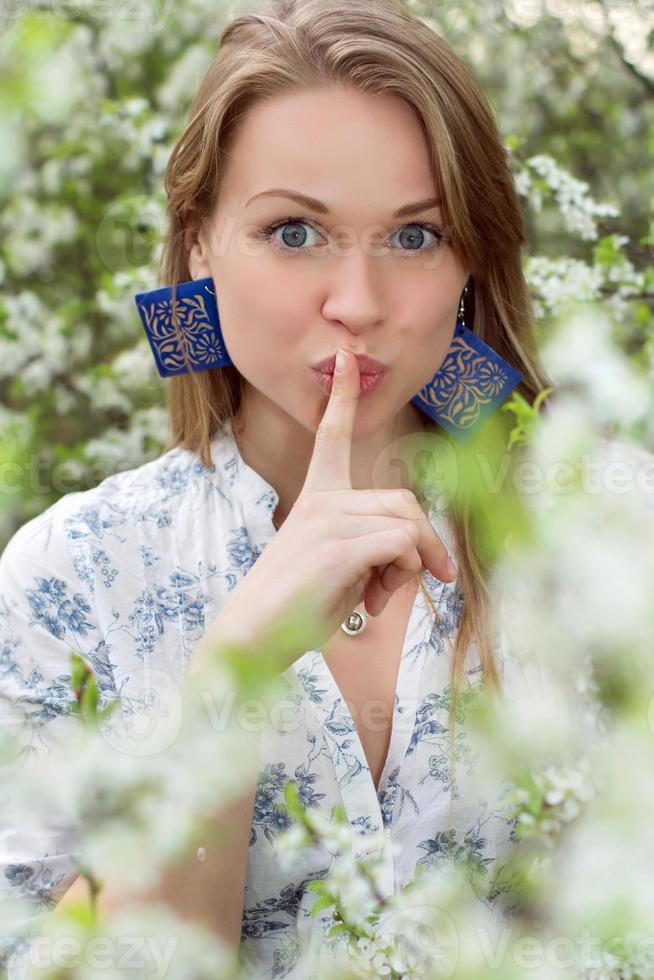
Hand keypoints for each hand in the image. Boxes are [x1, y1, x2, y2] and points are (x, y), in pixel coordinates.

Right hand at [207, 348, 455, 664]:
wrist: (252, 635)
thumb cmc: (297, 605)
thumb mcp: (343, 567)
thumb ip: (377, 547)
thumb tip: (421, 555)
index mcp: (317, 498)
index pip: (332, 436)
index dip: (343, 398)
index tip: (348, 356)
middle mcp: (322, 500)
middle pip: (404, 500)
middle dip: (423, 545)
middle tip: (401, 586)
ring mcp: (327, 521)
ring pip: (408, 522)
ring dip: (412, 565)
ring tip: (377, 597)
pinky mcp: (335, 548)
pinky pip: (402, 545)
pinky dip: (403, 574)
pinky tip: (372, 602)